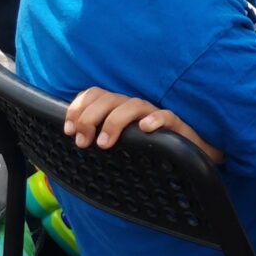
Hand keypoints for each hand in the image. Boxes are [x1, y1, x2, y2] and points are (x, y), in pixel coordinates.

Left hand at [62, 90, 221, 162]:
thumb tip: (71, 144)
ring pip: (133, 105)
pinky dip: (155, 119)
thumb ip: (97, 140)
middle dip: (90, 117)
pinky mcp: (177, 127)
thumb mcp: (117, 146)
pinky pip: (167, 116)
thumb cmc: (147, 153)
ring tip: (104, 143)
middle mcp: (135, 109)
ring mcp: (155, 115)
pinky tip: (145, 128)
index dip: (78, 107)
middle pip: (109, 98)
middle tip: (83, 142)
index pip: (96, 95)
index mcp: (118, 110)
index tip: (68, 129)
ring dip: (115, 122)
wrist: (187, 160)